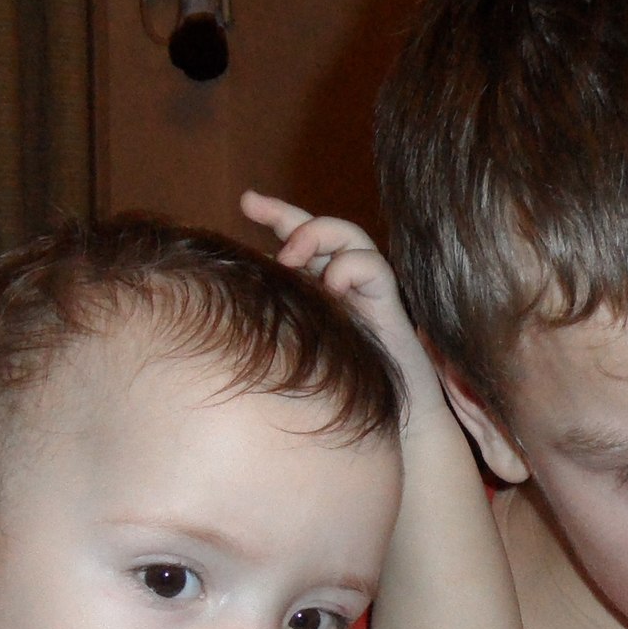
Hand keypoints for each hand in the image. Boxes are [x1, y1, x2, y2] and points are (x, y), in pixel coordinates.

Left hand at [239, 193, 437, 397]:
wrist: (394, 427)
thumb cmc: (340, 396)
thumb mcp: (296, 351)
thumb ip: (276, 320)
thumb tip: (233, 297)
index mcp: (320, 287)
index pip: (298, 239)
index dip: (275, 213)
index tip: (246, 200)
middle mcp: (344, 283)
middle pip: (321, 228)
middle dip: (288, 213)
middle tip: (255, 211)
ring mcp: (368, 292)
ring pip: (349, 236)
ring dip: (317, 236)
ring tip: (290, 256)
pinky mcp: (388, 306)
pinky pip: (372, 268)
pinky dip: (348, 268)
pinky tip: (330, 288)